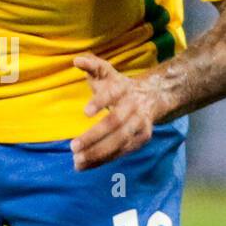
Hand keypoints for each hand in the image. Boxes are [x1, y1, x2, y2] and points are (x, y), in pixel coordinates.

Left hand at [69, 53, 160, 170]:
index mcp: (122, 89)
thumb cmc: (117, 84)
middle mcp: (133, 107)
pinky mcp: (142, 139)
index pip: (112, 95)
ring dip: (98, 153)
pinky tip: (87, 165)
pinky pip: (122, 152)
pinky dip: (104, 159)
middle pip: (115, 123)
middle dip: (94, 137)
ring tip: (77, 161)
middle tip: (73, 147)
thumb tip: (77, 60)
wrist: (152, 96)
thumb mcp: (105, 71)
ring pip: (120, 142)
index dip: (99, 102)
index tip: (85, 112)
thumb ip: (91, 65)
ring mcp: (140, 125)